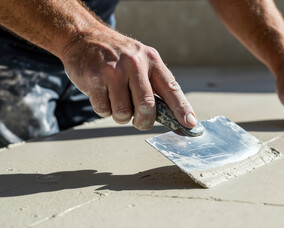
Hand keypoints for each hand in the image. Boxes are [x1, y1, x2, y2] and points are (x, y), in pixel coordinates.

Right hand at [60, 29, 196, 129]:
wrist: (84, 37)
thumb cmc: (117, 56)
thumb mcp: (142, 61)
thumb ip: (155, 85)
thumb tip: (172, 116)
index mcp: (152, 60)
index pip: (171, 88)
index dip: (182, 109)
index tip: (189, 124)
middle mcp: (135, 64)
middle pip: (147, 107)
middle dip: (144, 121)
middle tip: (140, 121)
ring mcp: (114, 71)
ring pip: (123, 113)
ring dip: (121, 115)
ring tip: (116, 100)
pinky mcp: (95, 79)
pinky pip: (104, 110)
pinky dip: (104, 110)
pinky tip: (103, 94)